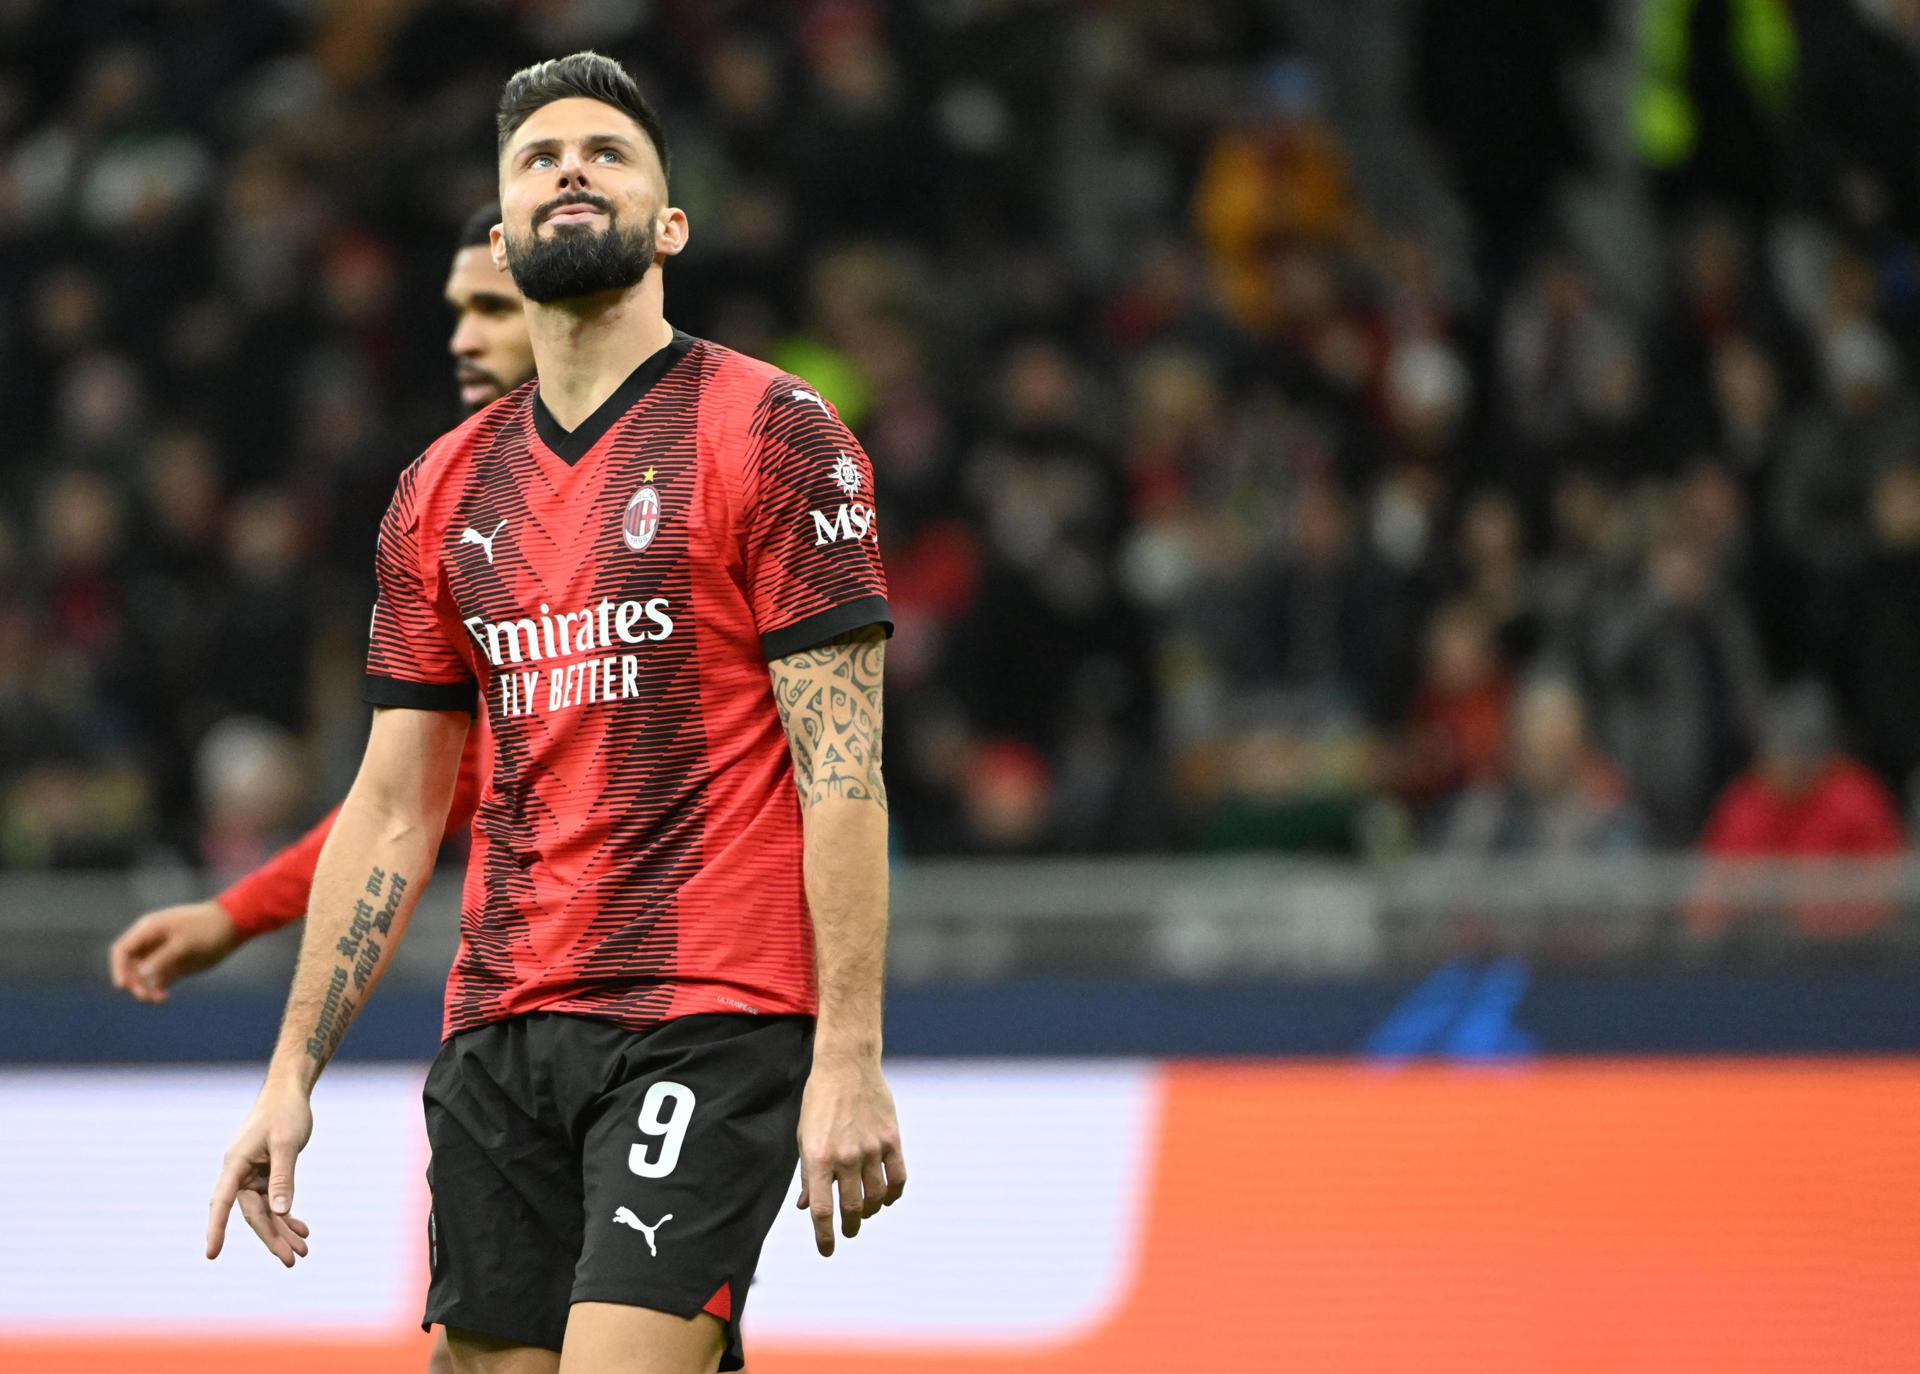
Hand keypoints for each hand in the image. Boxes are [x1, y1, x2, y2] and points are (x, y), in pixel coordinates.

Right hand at [109, 901, 240, 1002]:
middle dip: (134, 982)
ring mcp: (162, 953)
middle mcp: (151, 942)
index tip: (123, 986)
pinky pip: (157, 980)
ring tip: (158, 999)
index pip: (122, 950)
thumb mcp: (184, 943)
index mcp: (149, 930)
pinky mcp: (173, 964)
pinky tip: (163, 998)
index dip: (118, 968)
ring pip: (143, 976)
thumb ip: (162, 958)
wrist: (234, 925)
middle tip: (145, 996)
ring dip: (145, 989)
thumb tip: (141, 974)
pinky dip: (156, 989)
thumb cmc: (208, 929)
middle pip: (130, 966)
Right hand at [207, 1085, 312, 1266]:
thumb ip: (282, 1178)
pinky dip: (287, 1216)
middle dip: (272, 1238)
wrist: (289, 1092)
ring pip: (266, 1211)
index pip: (222, 1202)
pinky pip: (275, 1201)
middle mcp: (240, 1173)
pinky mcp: (267, 1174)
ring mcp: (253, 1175)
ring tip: (303, 1251)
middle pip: (253, 1213)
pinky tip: (301, 1230)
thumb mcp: (286, 1144)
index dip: (216, 1228)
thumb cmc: (285, 1113)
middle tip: (291, 1261)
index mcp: (236, 1164)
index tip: (212, 1254)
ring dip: (283, 1230)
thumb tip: (279, 1212)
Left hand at [795, 1048, 905, 1255]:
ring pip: (876, 1197)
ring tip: (866, 1211)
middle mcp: (845, 1157)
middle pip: (852, 1208)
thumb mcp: (804, 1137)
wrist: (846, 1065)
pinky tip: (887, 1197)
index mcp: (818, 1158)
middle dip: (850, 1226)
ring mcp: (871, 1148)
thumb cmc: (819, 1102)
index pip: (822, 1211)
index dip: (824, 1237)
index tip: (827, 1251)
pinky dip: (893, 1194)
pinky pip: (897, 1178)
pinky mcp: (891, 1139)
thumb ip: (808, 1175)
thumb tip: (807, 1207)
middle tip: (849, 1230)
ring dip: (871, 1211)